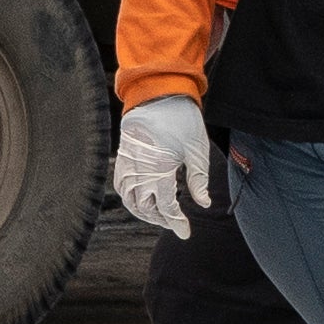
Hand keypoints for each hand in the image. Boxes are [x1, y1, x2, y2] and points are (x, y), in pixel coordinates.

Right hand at [113, 95, 217, 234]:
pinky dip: (129, 197)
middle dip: (161, 220)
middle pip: (145, 208)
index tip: (186, 232)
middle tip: (176, 224)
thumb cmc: (181, 118)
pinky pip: (119, 185)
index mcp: (160, 169)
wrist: (157, 92)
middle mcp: (139, 170)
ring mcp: (127, 163)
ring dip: (143, 212)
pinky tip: (141, 199)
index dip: (176, 222)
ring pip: (129, 200)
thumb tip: (204, 204)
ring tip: (159, 215)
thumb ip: (199, 180)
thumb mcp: (197, 149)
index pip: (166, 207)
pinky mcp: (121, 156)